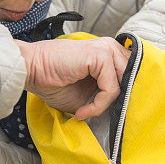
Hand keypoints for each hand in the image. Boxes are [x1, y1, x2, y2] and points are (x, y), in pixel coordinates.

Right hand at [15, 37, 131, 119]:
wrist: (31, 71)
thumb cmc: (53, 82)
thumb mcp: (86, 94)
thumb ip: (106, 97)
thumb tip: (122, 111)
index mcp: (108, 53)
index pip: (132, 74)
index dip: (126, 95)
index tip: (111, 114)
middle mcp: (110, 48)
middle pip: (133, 78)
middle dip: (121, 100)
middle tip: (102, 116)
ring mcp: (106, 49)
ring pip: (124, 85)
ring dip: (107, 105)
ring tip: (87, 112)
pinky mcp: (100, 55)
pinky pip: (111, 89)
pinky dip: (98, 105)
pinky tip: (82, 111)